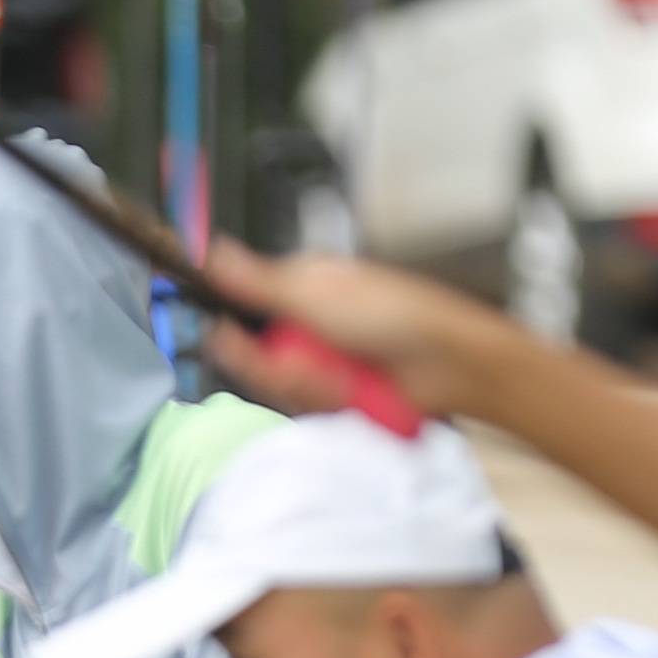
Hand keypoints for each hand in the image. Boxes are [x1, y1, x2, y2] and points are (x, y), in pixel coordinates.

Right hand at [187, 240, 539, 425]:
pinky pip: (306, 407)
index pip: (238, 310)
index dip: (227, 329)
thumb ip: (256, 280)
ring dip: (308, 386)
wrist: (448, 364)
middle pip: (253, 359)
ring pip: (279, 387)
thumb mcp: (315, 292)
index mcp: (297, 289)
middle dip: (277, 370)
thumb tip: (209, 250)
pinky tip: (352, 391)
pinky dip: (327, 401)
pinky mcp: (335, 396)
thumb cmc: (394, 314)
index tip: (223, 337)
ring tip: (342, 378)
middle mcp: (303, 326)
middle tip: (305, 367)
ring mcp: (320, 363)